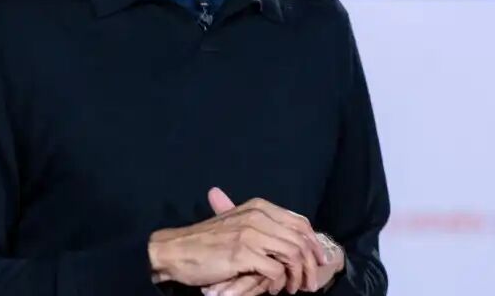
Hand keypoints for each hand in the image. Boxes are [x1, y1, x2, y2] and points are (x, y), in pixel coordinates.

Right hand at [201, 188, 343, 295]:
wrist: (176, 250)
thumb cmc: (206, 241)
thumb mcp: (236, 224)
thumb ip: (262, 226)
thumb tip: (290, 238)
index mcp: (259, 207)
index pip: (300, 222)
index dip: (313, 243)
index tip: (318, 261)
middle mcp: (258, 216)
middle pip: (301, 239)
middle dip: (310, 264)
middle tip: (309, 282)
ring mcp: (251, 233)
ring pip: (292, 254)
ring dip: (297, 276)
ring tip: (292, 289)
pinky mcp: (243, 253)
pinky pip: (275, 270)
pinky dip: (279, 283)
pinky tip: (273, 289)